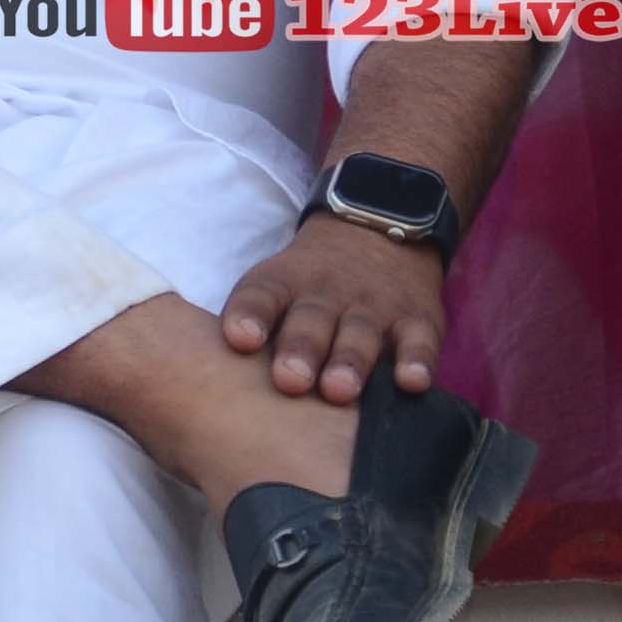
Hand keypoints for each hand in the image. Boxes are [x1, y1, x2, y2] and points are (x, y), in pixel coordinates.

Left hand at [223, 213, 449, 404]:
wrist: (378, 229)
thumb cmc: (309, 284)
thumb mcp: (273, 286)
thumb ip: (249, 326)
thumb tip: (203, 392)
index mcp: (284, 283)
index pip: (261, 295)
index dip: (250, 315)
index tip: (239, 338)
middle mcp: (327, 294)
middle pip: (311, 319)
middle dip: (301, 350)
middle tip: (290, 381)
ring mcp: (374, 306)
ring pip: (361, 334)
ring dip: (351, 362)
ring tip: (339, 391)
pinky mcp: (417, 319)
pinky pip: (419, 341)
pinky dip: (417, 361)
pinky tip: (412, 383)